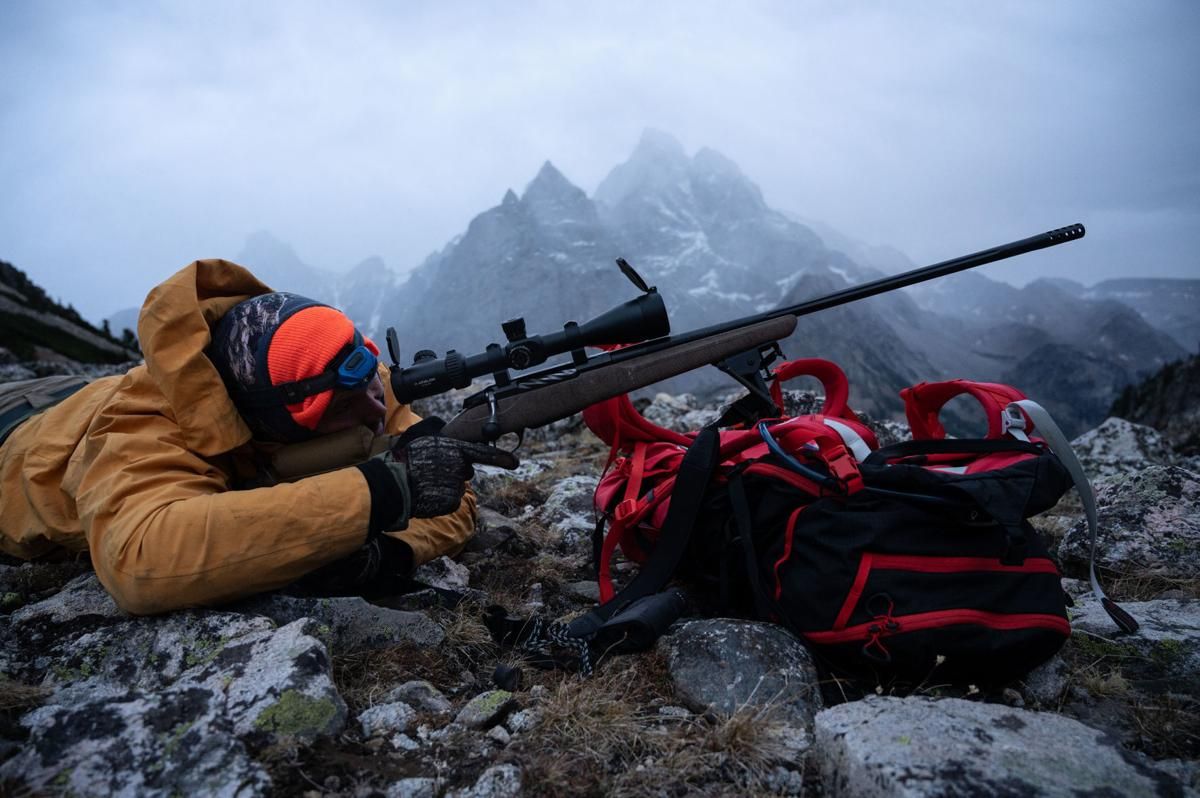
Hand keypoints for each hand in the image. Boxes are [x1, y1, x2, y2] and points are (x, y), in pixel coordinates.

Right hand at [396, 435, 518, 517]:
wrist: (391, 483)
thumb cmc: (405, 462)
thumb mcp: (426, 444)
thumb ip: (446, 447)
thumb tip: (458, 454)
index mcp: (452, 447)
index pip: (481, 452)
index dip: (500, 457)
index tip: (515, 462)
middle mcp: (458, 465)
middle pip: (465, 471)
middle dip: (453, 473)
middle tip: (430, 473)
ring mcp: (456, 483)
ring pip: (456, 487)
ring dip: (444, 488)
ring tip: (424, 484)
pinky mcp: (452, 501)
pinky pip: (451, 501)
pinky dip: (440, 501)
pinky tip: (428, 496)